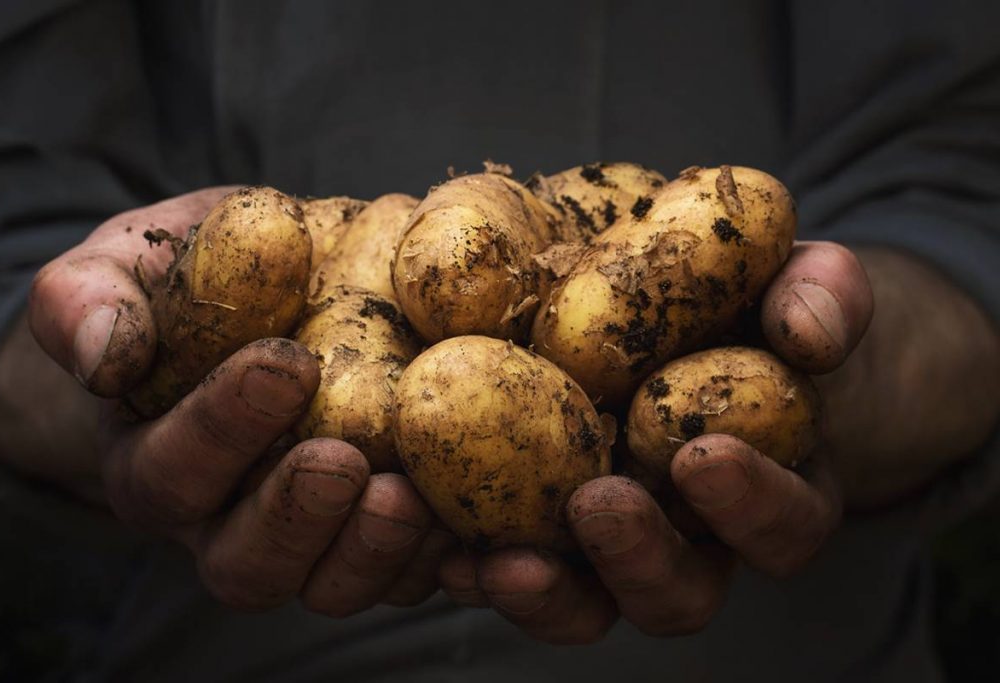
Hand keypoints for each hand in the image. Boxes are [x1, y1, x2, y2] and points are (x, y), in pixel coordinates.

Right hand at [0, 188, 452, 613]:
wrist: (264, 300)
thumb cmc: (187, 288)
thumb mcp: (127, 267)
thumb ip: (92, 298)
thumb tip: (104, 355)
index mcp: (160, 460)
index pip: (173, 471)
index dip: (223, 429)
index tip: (283, 363)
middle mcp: (229, 519)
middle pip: (248, 562)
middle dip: (296, 516)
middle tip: (344, 459)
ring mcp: (312, 535)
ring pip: (332, 582)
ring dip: (375, 550)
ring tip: (415, 495)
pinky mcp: (379, 531)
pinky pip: (408, 568)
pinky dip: (443, 551)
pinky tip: (476, 512)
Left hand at [439, 241, 876, 642]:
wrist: (679, 312)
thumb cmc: (745, 300)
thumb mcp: (794, 280)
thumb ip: (822, 293)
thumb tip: (810, 330)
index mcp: (768, 485)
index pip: (784, 524)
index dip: (752, 506)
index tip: (703, 455)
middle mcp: (689, 534)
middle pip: (678, 592)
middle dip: (637, 558)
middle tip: (597, 504)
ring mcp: (607, 540)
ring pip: (588, 603)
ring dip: (546, 592)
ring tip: (497, 559)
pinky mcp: (537, 529)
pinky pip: (510, 569)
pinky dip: (476, 567)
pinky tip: (441, 543)